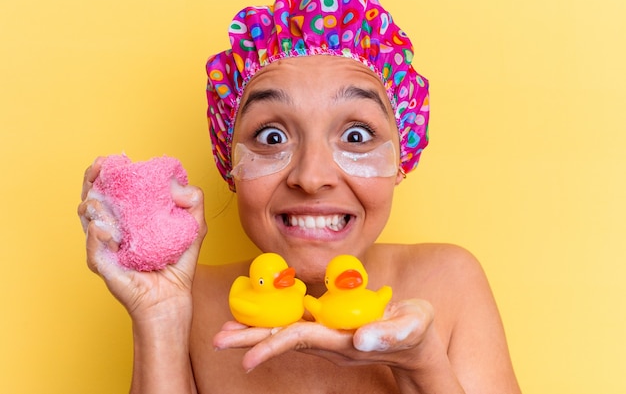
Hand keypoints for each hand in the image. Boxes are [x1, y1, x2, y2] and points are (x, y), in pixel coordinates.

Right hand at [77, 157, 206, 321]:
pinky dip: (97, 235)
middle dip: (92, 179)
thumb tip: (175, 185)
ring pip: (86, 218)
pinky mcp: (103, 265)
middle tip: (100, 167)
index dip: (107, 172)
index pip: (112, 189)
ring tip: (104, 202)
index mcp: (129, 217)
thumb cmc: (177, 264)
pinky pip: (93, 248)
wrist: (171, 298)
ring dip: (93, 204)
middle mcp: (112, 228)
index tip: (112, 159)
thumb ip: (193, 201)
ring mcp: (104, 246)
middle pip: (92, 197)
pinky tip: (107, 230)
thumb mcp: (193, 226)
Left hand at [213, 299, 436, 371]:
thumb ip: (388, 333)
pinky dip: (274, 321)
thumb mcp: (411, 328)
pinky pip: (295, 324)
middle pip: (282, 338)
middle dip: (250, 340)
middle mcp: (328, 341)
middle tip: (218, 340)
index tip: (246, 358)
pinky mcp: (329, 327)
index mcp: (342, 341)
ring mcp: (327, 335)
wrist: (417, 342)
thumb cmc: (416, 333)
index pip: (300, 340)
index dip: (272, 345)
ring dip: (256, 331)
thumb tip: (360, 339)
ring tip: (227, 330)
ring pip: (284, 332)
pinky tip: (259, 316)